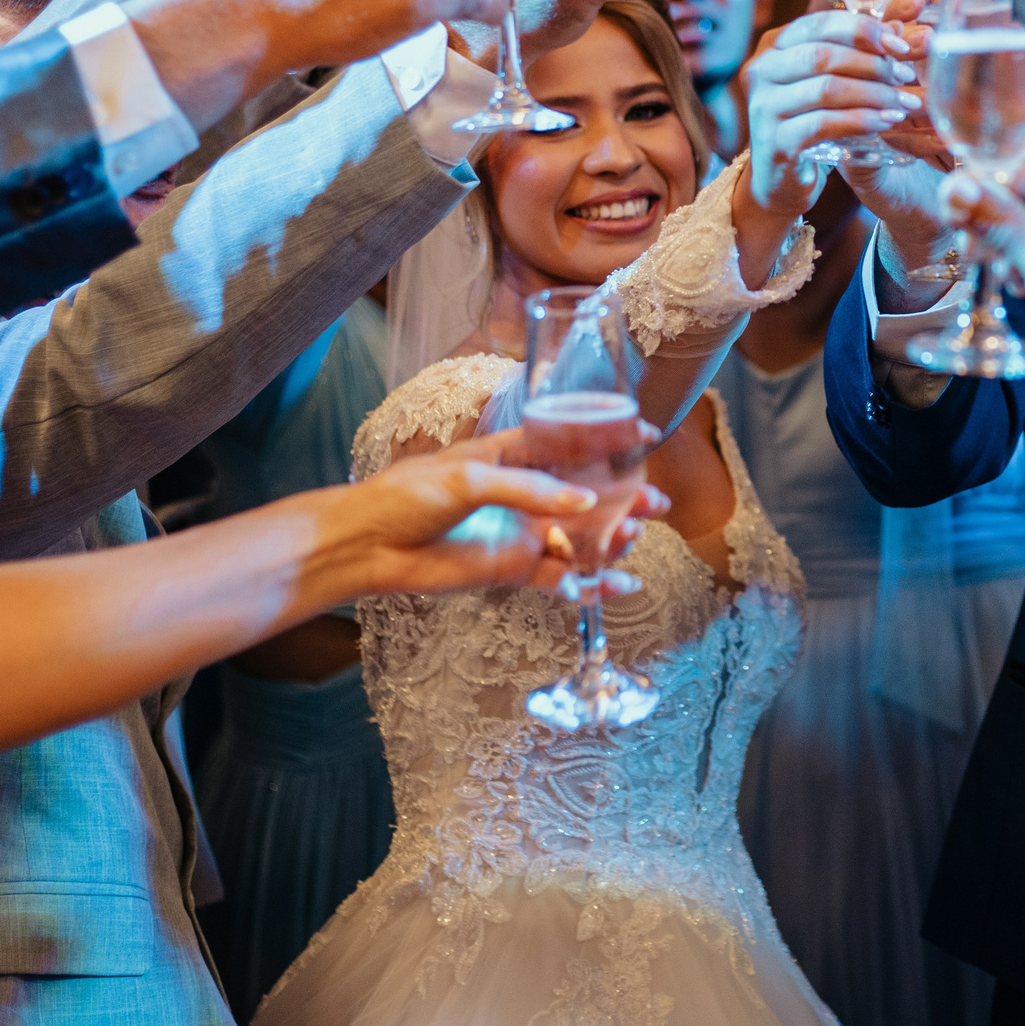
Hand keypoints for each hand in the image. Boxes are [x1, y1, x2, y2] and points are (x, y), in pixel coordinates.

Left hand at [319, 414, 656, 601]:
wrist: (369, 544)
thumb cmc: (409, 495)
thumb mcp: (470, 476)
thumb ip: (529, 488)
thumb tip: (585, 501)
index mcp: (513, 455)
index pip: (571, 443)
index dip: (609, 443)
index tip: (647, 440)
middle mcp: (524, 493)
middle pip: (586, 494)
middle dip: (623, 498)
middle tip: (655, 504)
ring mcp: (521, 531)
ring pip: (580, 536)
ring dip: (611, 538)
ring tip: (634, 537)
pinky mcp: (514, 568)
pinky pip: (561, 577)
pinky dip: (590, 584)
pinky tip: (616, 585)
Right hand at [742, 9, 926, 215]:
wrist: (783, 179)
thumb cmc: (814, 119)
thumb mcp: (839, 78)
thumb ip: (872, 42)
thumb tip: (912, 5)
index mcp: (774, 45)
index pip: (821, 23)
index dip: (864, 29)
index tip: (901, 46)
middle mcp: (761, 70)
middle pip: (824, 54)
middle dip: (873, 64)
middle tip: (906, 77)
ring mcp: (763, 107)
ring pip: (826, 89)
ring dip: (873, 94)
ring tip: (903, 104)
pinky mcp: (774, 141)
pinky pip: (823, 124)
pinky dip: (859, 121)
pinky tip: (884, 123)